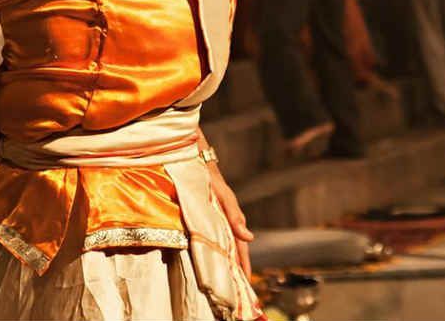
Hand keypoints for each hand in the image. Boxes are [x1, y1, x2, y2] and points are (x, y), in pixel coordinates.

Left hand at [206, 155, 253, 277]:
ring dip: (226, 259)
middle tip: (241, 286)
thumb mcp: (223, 196)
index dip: (243, 264)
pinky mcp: (204, 215)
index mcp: (231, 219)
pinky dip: (215, 248)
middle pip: (233, 248)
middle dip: (237, 266)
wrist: (194, 159)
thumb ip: (234, 216)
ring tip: (228, 276)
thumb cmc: (210, 177)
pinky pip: (212, 235)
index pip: (239, 247)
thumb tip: (249, 237)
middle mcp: (224, 220)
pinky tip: (212, 255)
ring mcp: (215, 218)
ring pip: (223, 243)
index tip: (247, 280)